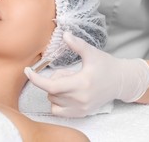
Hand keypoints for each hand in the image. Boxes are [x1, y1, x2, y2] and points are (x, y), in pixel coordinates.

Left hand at [24, 32, 148, 117]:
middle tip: (67, 73)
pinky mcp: (81, 113)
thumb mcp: (92, 53)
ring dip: (55, 91)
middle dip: (53, 80)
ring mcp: (81, 108)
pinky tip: (68, 93)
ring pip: (53, 101)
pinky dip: (57, 102)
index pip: (51, 86)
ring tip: (71, 82)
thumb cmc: (106, 66)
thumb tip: (65, 34)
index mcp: (81, 83)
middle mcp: (80, 99)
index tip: (27, 71)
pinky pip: (58, 111)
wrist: (121, 81)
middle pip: (51, 92)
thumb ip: (77, 44)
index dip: (36, 79)